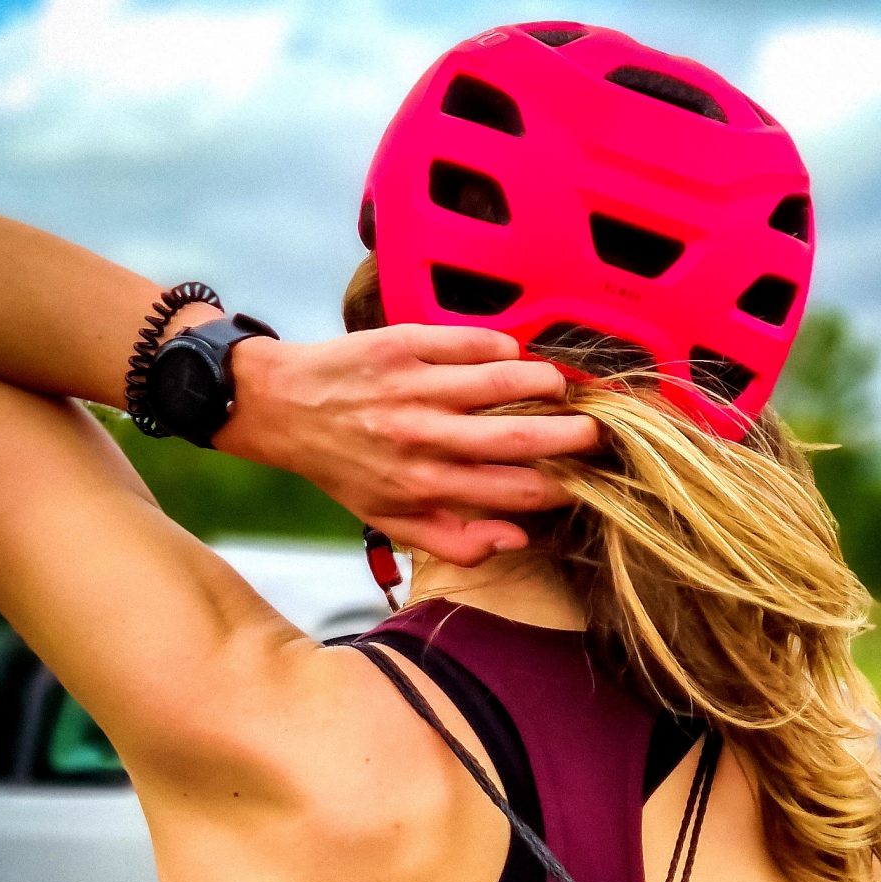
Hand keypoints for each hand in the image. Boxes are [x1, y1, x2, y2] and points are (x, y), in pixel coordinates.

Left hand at [223, 324, 598, 564]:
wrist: (282, 408)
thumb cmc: (344, 469)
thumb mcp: (391, 521)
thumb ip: (455, 540)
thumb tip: (518, 539)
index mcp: (424, 488)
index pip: (514, 492)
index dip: (559, 487)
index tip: (582, 481)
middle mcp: (423, 440)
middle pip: (520, 438)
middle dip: (571, 436)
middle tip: (598, 432)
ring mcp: (414, 389)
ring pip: (503, 382)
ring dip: (545, 383)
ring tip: (562, 389)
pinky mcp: (403, 345)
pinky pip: (469, 341)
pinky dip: (502, 346)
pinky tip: (514, 354)